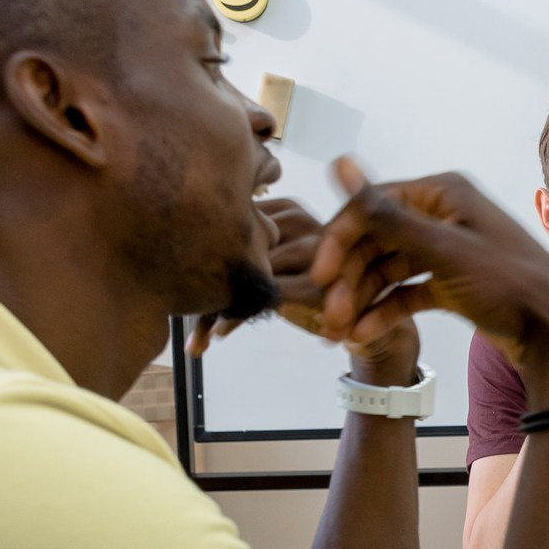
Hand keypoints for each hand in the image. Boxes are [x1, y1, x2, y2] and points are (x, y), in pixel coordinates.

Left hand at [188, 198, 418, 384]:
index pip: (230, 222)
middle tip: (176, 316)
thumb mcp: (283, 263)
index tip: (175, 283)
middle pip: (231, 247)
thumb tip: (183, 262)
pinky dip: (235, 318)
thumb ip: (251, 248)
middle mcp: (301, 222)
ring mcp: (312, 252)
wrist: (373, 324)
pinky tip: (219, 335)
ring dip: (213, 310)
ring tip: (195, 341)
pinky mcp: (316, 284)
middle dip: (199, 286)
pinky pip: (260, 298)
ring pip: (242, 275)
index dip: (198, 252)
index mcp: (288, 208)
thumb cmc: (320, 291)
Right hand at [308, 159, 548, 397]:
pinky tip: (363, 333)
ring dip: (362, 298)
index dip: (339, 241)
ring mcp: (450, 250)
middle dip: (349, 278)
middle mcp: (445, 215)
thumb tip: (339, 161)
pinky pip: (408, 291)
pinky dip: (386, 310)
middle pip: (377, 240)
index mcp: (444, 193)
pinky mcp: (454, 283)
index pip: (372, 207)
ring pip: (389, 269)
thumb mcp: (443, 250)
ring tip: (339, 332)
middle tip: (328, 316)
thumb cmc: (509, 285)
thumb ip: (386, 213)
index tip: (319, 278)